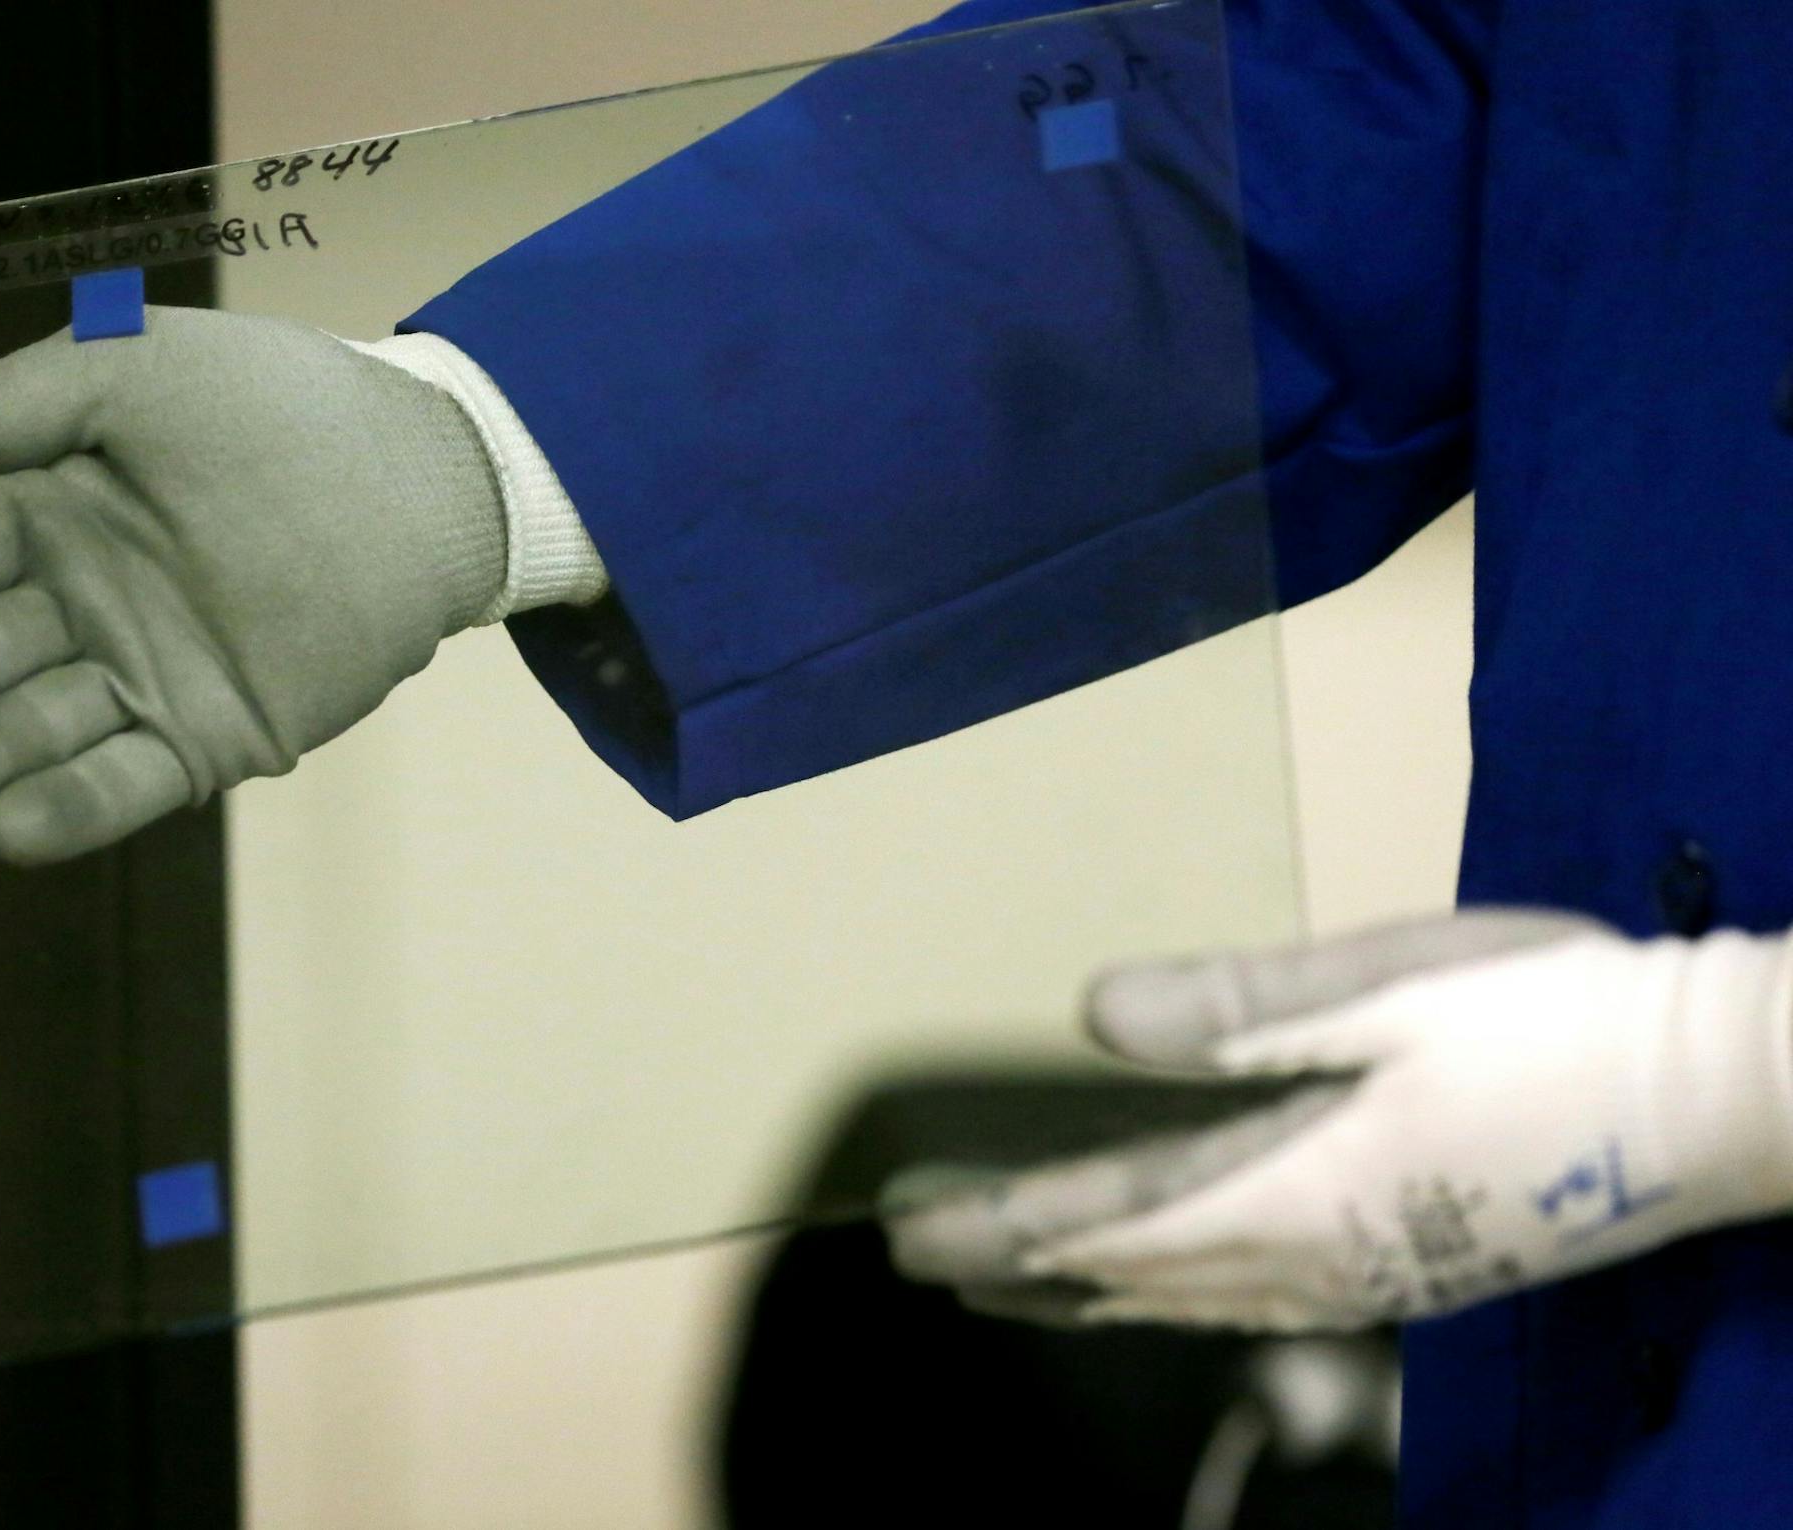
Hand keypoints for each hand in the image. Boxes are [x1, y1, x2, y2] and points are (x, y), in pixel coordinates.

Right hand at [0, 306, 507, 863]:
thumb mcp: (138, 371)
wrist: (424, 480)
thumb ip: (6, 404)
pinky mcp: (204, 738)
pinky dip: (64, 812)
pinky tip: (13, 824)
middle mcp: (79, 602)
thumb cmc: (281, 407)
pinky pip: (117, 787)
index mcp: (49, 511)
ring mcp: (139, 677)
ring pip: (25, 736)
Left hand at [887, 910, 1792, 1331]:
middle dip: (1018, 1269)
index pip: (1103, 1221)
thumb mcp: (1391, 988)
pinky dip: (1174, 1297)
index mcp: (1289, 1183)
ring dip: (1088, 1290)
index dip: (996, 1228)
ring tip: (1010, 1284)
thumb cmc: (1550, 1022)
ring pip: (1187, 1300)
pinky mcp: (1410, 1269)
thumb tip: (1093, 1013)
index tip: (907, 1230)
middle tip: (922, 1258)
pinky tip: (1168, 1289)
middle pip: (1129, 1276)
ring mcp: (1366, 1275)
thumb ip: (1238, 1006)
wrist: (1715, 1099)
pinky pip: (1254, 1305)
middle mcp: (1311, 1254)